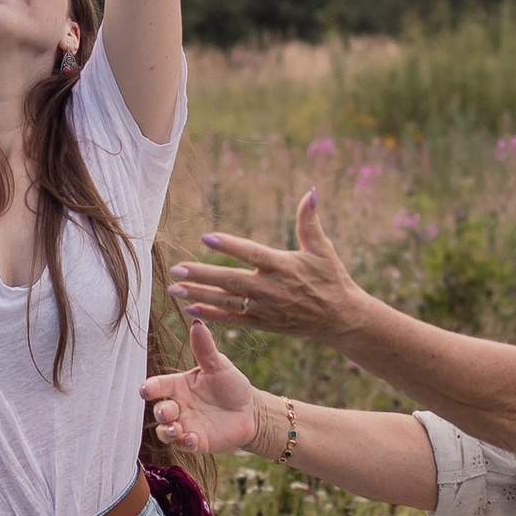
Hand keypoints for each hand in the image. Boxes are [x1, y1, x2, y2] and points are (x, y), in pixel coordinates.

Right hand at [141, 321, 258, 455]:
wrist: (251, 410)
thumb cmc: (231, 385)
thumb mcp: (219, 365)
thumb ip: (205, 348)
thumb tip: (197, 322)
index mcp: (178, 385)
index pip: (158, 386)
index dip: (150, 388)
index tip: (145, 390)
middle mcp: (178, 406)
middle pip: (160, 410)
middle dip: (160, 412)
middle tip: (167, 411)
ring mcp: (186, 426)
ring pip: (166, 431)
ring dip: (168, 431)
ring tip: (176, 429)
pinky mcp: (197, 442)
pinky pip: (185, 445)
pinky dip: (186, 443)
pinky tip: (193, 439)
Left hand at [169, 190, 364, 351]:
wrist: (341, 318)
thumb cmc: (331, 277)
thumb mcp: (322, 248)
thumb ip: (309, 220)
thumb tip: (311, 192)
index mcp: (284, 266)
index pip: (252, 254)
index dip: (229, 246)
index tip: (205, 237)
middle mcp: (272, 289)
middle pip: (232, 281)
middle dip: (202, 275)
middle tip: (177, 269)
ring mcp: (267, 309)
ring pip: (228, 302)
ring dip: (200, 295)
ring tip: (174, 289)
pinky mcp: (264, 323)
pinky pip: (234, 320)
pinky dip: (213, 315)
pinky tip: (191, 309)